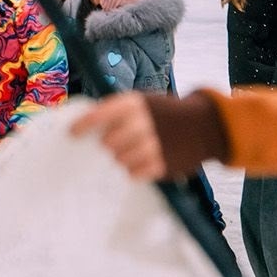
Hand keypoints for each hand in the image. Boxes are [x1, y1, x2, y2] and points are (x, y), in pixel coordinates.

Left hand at [69, 90, 226, 180]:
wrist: (204, 125)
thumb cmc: (166, 114)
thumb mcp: (145, 102)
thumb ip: (119, 112)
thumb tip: (87, 126)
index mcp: (135, 103)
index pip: (100, 114)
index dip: (83, 125)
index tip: (71, 134)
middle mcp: (142, 122)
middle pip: (108, 142)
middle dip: (108, 146)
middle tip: (112, 147)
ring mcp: (154, 144)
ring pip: (120, 160)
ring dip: (122, 159)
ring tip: (129, 155)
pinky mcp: (163, 164)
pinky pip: (135, 173)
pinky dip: (135, 170)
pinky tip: (139, 164)